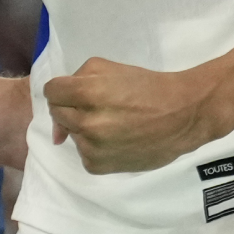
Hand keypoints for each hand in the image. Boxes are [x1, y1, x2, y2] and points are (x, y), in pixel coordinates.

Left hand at [43, 58, 233, 173]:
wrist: (182, 115)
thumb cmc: (145, 87)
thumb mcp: (108, 67)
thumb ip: (75, 81)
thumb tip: (57, 125)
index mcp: (87, 92)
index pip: (51, 92)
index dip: (63, 89)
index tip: (77, 91)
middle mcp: (86, 122)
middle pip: (58, 114)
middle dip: (72, 107)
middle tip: (98, 106)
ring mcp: (92, 147)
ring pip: (71, 134)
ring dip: (83, 128)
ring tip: (112, 122)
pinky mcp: (99, 166)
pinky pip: (84, 154)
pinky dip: (94, 147)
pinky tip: (116, 139)